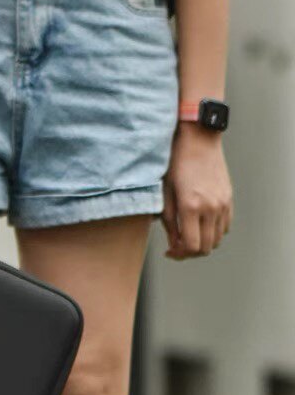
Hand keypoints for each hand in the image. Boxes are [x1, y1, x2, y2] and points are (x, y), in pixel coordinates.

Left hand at [162, 124, 232, 258]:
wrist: (198, 140)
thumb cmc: (175, 163)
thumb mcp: (164, 193)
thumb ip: (169, 221)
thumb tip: (173, 243)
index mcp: (191, 207)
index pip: (191, 246)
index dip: (179, 254)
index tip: (169, 251)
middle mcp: (210, 208)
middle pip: (205, 247)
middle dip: (189, 252)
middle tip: (176, 247)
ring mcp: (222, 203)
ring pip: (217, 239)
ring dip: (202, 243)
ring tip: (188, 237)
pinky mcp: (229, 198)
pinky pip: (225, 226)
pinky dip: (213, 232)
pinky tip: (200, 226)